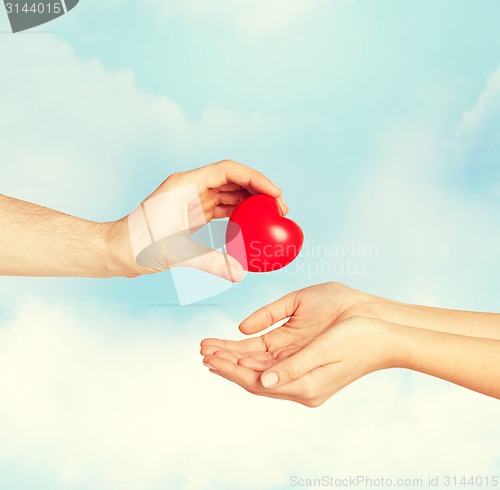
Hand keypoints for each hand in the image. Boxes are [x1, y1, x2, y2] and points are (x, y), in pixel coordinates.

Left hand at [111, 160, 287, 278]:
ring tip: (272, 215)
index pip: (228, 171)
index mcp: (185, 184)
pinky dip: (239, 213)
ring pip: (229, 193)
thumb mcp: (176, 252)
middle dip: (259, 190)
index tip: (275, 193)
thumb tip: (239, 274)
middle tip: (280, 208)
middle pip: (233, 179)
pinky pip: (222, 207)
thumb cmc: (137, 246)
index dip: (255, 178)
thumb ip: (210, 262)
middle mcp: (191, 186)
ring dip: (251, 201)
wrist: (118, 251)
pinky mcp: (193, 212)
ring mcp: (192, 199)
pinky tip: (253, 224)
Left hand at [200, 283, 394, 406]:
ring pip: (259, 370)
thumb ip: (293, 366)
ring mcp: (302, 375)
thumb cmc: (360, 336)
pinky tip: (238, 350)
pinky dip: (251, 356)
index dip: (229, 367)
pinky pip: (271, 363)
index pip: (255, 380)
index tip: (208, 355)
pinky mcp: (305, 363)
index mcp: (304, 385)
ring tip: (212, 349)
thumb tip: (262, 382)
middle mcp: (300, 385)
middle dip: (226, 362)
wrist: (386, 332)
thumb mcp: (325, 348)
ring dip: (236, 359)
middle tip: (202, 349)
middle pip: (253, 376)